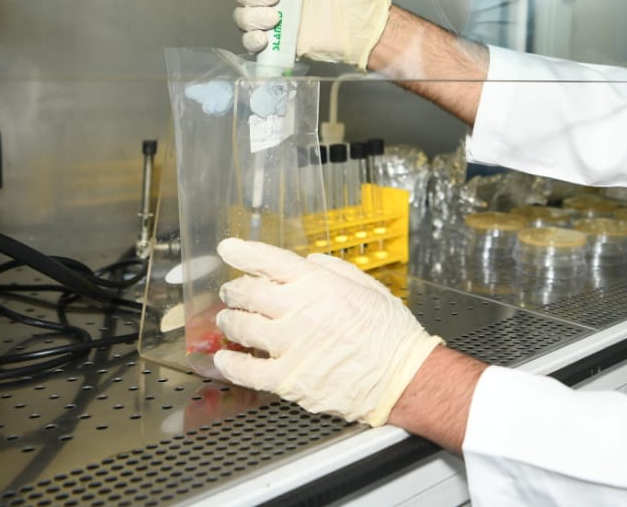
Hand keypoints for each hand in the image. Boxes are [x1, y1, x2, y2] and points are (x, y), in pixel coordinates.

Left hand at [212, 238, 442, 426]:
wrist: (401, 377)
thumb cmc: (391, 334)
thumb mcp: (369, 287)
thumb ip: (334, 270)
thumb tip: (310, 261)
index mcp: (317, 284)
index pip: (268, 261)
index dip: (243, 252)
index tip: (228, 248)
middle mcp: (298, 310)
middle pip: (247, 293)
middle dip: (235, 290)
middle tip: (232, 292)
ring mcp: (289, 345)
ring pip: (241, 327)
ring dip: (229, 321)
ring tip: (228, 320)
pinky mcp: (286, 379)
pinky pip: (245, 371)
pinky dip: (230, 363)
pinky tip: (225, 359)